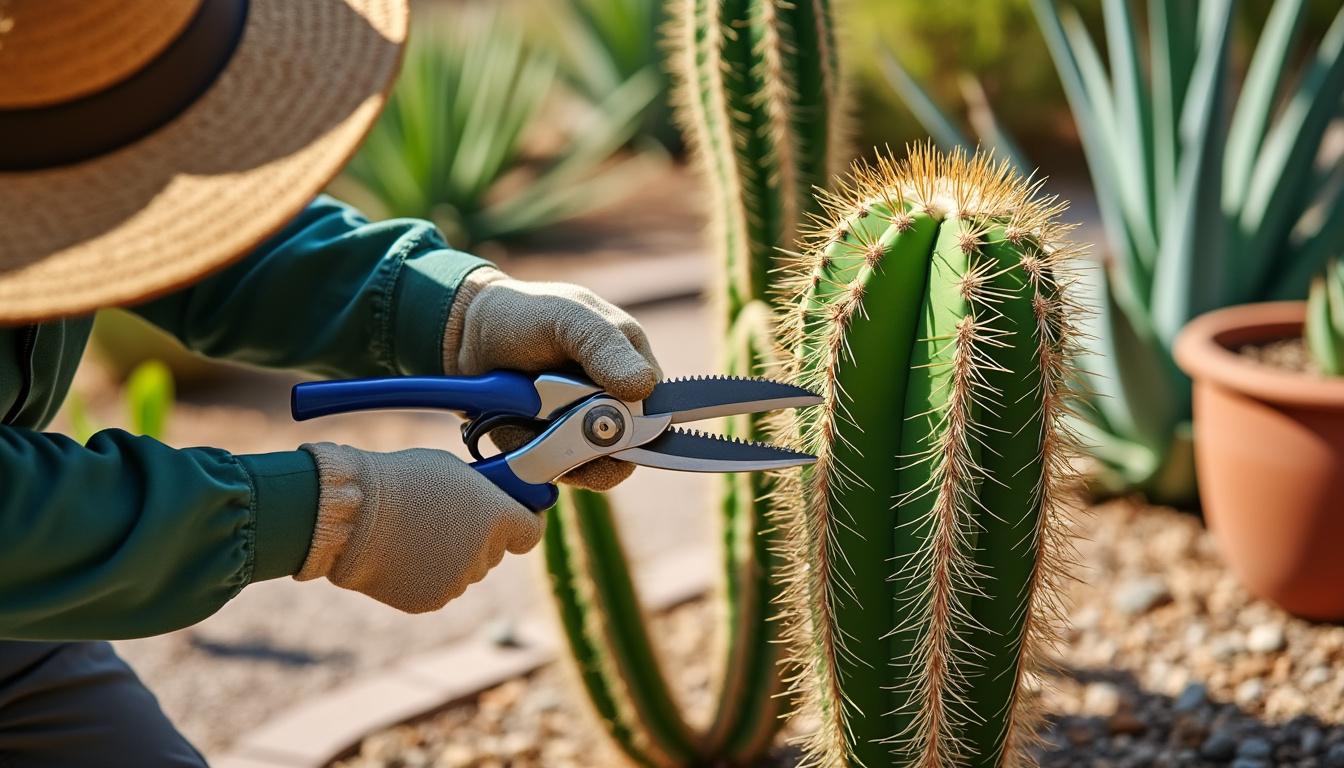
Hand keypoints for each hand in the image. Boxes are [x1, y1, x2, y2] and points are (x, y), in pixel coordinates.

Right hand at [295, 442, 542, 612]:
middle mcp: (484, 554)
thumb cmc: (399, 481)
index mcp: (497, 518)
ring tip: (415, 533)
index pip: (531, 531)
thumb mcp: (451, 470)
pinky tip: (403, 554)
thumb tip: (489, 502)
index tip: (512, 517)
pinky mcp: (431, 601)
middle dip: (478, 536)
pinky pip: (439, 587)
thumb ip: (482, 492)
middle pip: (493, 551)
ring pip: (465, 570)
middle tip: (445, 517)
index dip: (521, 522)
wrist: (351, 515)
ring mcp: (458, 582)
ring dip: (451, 557)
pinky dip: (426, 575)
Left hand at [444, 268, 661, 489]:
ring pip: (598, 468)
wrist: (466, 338)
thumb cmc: (525, 315)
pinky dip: (541, 458)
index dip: (642, 422)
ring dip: (565, 449)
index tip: (612, 419)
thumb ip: (606, 347)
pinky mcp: (555, 454)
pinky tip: (521, 430)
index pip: (658, 408)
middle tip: (555, 406)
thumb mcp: (568, 317)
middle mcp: (615, 403)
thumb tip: (644, 387)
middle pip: (630, 448)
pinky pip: (561, 474)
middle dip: (592, 437)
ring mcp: (585, 432)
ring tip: (533, 414)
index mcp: (632, 363)